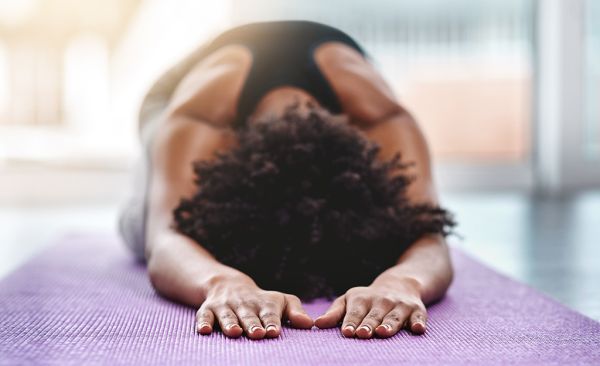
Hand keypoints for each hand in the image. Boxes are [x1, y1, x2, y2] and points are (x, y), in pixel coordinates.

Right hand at [196, 275, 313, 338]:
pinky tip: (204, 331)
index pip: (269, 313)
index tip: (274, 332)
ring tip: (234, 332)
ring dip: (230, 323)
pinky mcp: (208, 309)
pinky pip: (204, 316)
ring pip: (227, 315)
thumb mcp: (281, 301)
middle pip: (248, 315)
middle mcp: (244, 304)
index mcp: (264, 303)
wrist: (229, 285)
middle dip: (252, 324)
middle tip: (257, 334)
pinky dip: (203, 322)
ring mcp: (225, 306)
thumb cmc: (262, 301)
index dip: (271, 322)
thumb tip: (309, 324)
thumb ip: (296, 312)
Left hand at [314, 278, 426, 337]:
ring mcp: (400, 305)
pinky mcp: (417, 310)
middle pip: (374, 315)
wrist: (399, 284)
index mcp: (362, 299)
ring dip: (389, 324)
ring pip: (394, 316)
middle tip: (362, 334)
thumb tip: (316, 324)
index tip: (347, 332)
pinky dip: (419, 322)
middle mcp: (381, 301)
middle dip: (368, 324)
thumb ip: (334, 314)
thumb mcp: (348, 301)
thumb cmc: (367, 300)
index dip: (351, 322)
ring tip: (383, 332)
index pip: (355, 313)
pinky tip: (418, 329)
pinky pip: (419, 317)